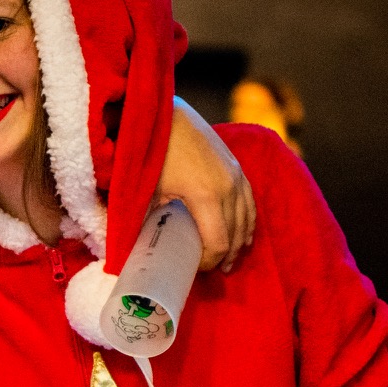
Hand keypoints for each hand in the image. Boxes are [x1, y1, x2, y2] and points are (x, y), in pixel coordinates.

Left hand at [160, 99, 254, 272]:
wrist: (165, 115)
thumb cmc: (151, 154)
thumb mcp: (148, 192)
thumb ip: (147, 222)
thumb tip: (137, 252)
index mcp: (206, 196)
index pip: (217, 243)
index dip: (209, 262)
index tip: (196, 269)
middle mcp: (228, 187)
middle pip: (235, 235)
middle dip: (225, 256)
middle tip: (213, 271)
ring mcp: (236, 175)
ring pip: (247, 220)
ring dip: (240, 243)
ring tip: (229, 260)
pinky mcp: (237, 167)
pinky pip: (250, 202)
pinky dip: (248, 222)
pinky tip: (242, 235)